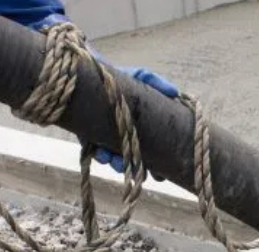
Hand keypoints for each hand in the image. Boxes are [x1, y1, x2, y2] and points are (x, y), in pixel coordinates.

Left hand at [25, 14, 178, 180]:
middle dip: (138, 169)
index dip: (157, 165)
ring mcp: (106, 137)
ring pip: (114, 158)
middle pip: (135, 159)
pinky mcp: (88, 136)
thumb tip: (175, 91)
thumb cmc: (114, 76)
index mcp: (139, 126)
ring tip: (116, 161)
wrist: (83, 71)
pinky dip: (100, 155)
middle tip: (142, 173)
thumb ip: (154, 82)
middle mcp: (124, 134)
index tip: (160, 174)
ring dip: (116, 163)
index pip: (152, 150)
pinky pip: (95, 152)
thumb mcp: (138, 77)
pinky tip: (101, 153)